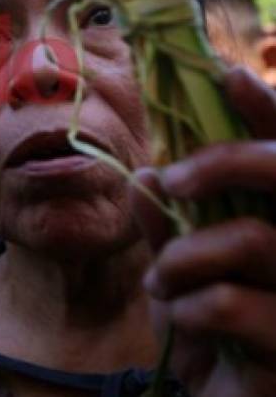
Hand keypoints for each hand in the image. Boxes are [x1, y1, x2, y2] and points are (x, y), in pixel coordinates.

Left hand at [132, 67, 275, 396]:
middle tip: (172, 179)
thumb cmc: (208, 334)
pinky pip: (234, 303)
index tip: (226, 74)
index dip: (267, 108)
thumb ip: (167, 224)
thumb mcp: (177, 271)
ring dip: (186, 255)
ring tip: (158, 281)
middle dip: (226, 162)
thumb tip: (145, 175)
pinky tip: (182, 321)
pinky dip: (190, 307)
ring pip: (256, 239)